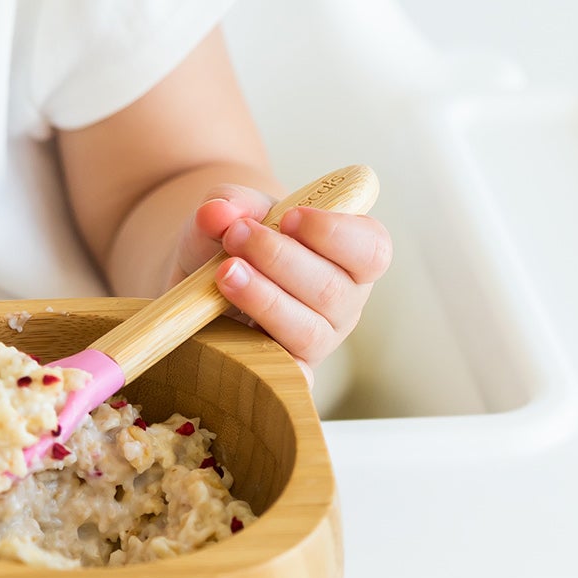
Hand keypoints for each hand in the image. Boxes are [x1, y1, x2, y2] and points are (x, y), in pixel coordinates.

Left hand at [188, 187, 392, 369]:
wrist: (206, 269)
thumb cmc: (239, 233)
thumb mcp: (234, 208)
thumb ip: (230, 202)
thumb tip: (218, 213)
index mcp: (351, 254)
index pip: (371, 249)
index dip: (334, 233)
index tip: (288, 217)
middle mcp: (345, 299)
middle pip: (333, 291)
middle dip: (280, 259)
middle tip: (235, 236)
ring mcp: (320, 337)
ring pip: (308, 331)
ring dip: (265, 300)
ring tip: (225, 274)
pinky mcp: (288, 366)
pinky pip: (289, 376)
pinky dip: (272, 365)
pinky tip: (244, 343)